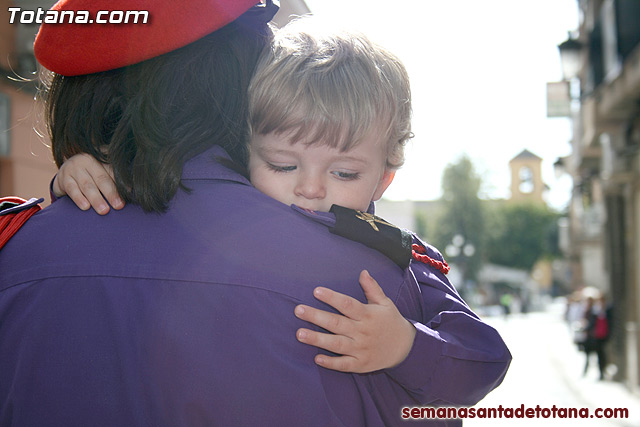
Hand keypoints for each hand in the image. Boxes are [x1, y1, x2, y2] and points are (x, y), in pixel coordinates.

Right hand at [52, 153, 123, 214]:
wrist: (65, 172)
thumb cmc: (90, 173)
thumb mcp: (101, 170)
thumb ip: (114, 176)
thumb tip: (131, 190)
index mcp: (100, 158)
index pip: (112, 171)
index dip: (121, 182)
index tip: (129, 192)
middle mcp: (87, 161)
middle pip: (101, 179)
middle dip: (111, 193)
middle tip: (118, 206)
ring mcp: (74, 169)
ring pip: (87, 185)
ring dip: (96, 199)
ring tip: (104, 210)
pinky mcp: (64, 178)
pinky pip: (72, 189)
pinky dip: (79, 199)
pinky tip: (85, 207)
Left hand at [294, 270, 415, 372]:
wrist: (406, 348)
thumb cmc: (391, 322)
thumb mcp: (385, 303)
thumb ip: (372, 288)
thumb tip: (362, 272)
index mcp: (367, 315)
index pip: (347, 304)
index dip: (332, 297)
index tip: (316, 290)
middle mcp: (363, 331)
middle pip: (337, 323)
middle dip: (316, 316)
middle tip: (298, 310)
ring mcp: (361, 349)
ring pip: (336, 344)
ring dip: (317, 339)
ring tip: (299, 333)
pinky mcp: (361, 364)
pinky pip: (344, 364)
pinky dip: (331, 363)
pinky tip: (317, 358)